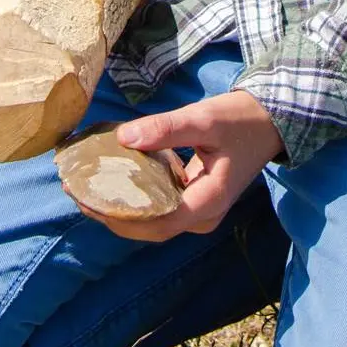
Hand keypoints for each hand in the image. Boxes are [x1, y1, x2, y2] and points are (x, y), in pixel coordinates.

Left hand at [70, 91, 283, 241]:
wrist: (270, 121)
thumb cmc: (240, 121)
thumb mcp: (204, 119)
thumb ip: (165, 130)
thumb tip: (122, 138)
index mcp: (207, 203)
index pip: (155, 224)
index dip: (118, 217)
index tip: (86, 198)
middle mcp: (201, 215)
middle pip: (148, 227)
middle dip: (110, 214)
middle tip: (75, 190)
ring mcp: (197, 210)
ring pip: (151, 219)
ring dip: (119, 207)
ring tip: (84, 186)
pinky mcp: (192, 199)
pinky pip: (158, 205)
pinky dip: (134, 195)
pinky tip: (111, 177)